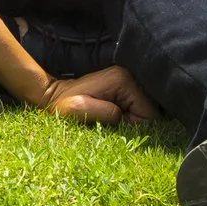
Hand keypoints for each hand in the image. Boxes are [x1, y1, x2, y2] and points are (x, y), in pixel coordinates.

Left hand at [38, 65, 157, 127]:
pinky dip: (131, 118)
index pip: (151, 114)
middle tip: (116, 126)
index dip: (139, 127)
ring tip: (114, 121)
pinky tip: (116, 118)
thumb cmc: (64, 105)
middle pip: (152, 112)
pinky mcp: (126, 88)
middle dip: (138, 124)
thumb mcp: (81, 110)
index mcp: (124, 80)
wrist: (54, 97)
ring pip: (147, 112)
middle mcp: (131, 77)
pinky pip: (139, 109)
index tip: (120, 129)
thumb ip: (108, 113)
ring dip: (134, 122)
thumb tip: (130, 119)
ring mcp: (129, 82)